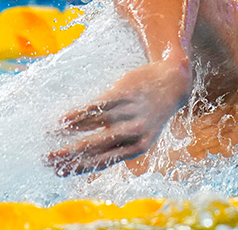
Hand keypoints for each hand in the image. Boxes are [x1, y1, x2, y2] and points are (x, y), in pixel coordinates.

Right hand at [46, 59, 190, 175]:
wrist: (173, 83)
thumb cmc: (150, 113)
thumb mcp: (141, 134)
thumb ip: (116, 145)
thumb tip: (81, 157)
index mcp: (138, 147)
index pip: (103, 161)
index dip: (79, 167)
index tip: (57, 172)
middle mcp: (135, 131)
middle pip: (95, 146)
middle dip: (68, 154)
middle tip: (46, 159)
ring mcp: (131, 112)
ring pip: (93, 123)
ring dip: (68, 130)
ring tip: (48, 135)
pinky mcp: (126, 94)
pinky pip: (99, 105)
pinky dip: (79, 113)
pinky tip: (64, 119)